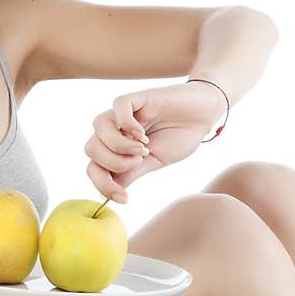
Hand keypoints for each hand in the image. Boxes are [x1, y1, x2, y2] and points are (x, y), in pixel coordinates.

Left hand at [84, 81, 226, 202]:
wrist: (204, 116)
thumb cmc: (180, 136)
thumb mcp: (155, 162)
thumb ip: (132, 172)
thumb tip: (110, 193)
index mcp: (117, 147)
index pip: (94, 166)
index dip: (103, 185)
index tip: (125, 199)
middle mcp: (116, 129)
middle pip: (90, 148)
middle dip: (113, 163)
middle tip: (141, 161)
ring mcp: (126, 113)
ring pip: (98, 125)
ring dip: (118, 145)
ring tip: (143, 149)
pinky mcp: (139, 97)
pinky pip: (119, 105)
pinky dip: (127, 123)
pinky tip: (143, 134)